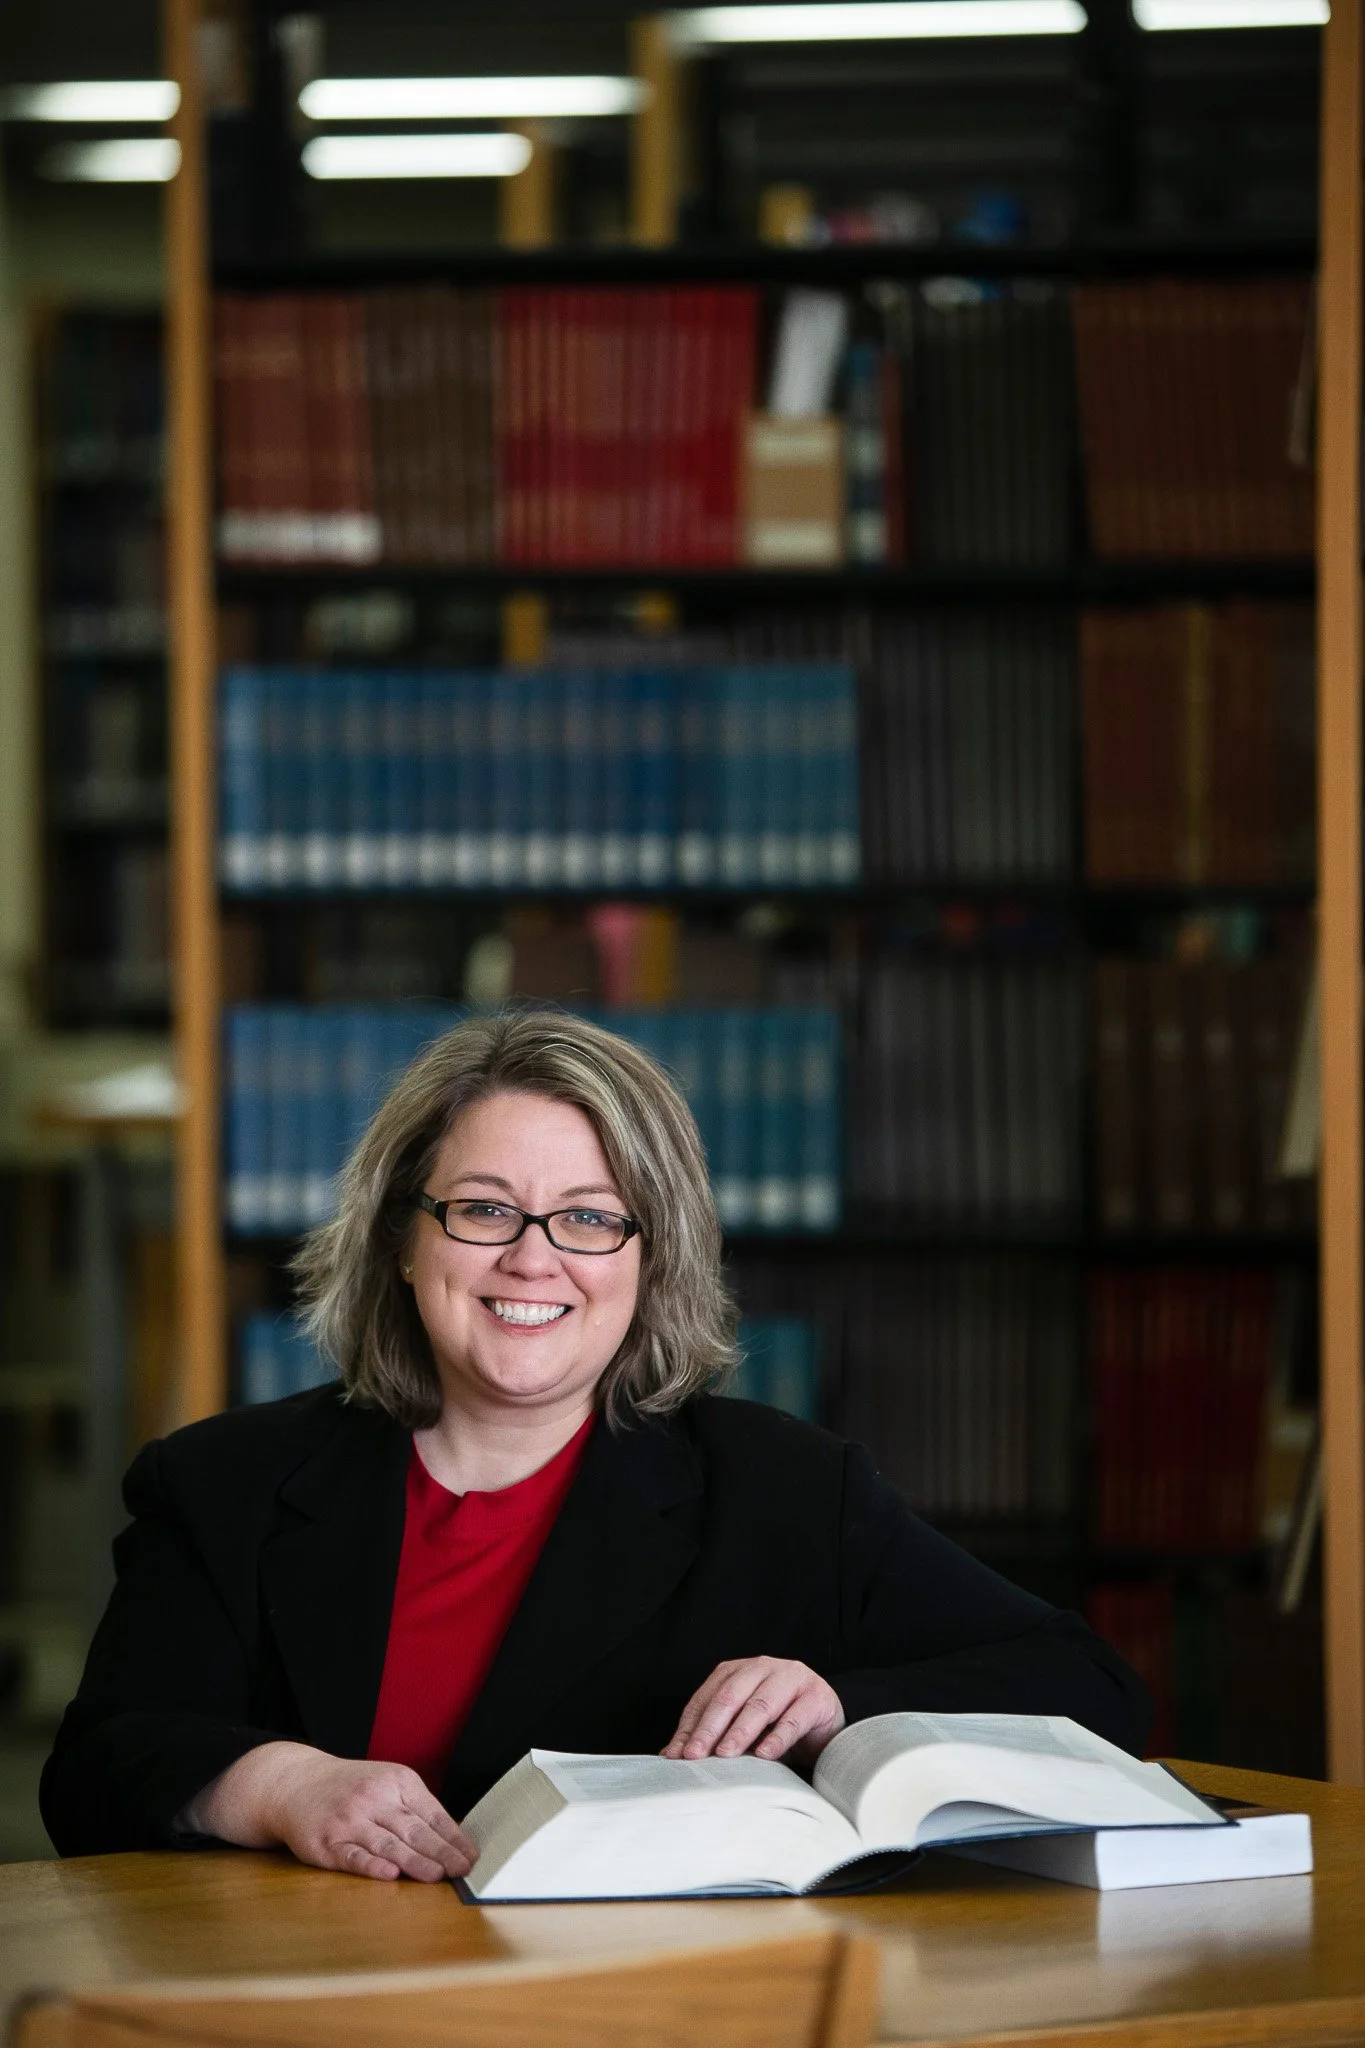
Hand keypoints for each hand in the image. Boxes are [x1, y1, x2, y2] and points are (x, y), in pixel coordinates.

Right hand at [183, 1741, 476, 1882]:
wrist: (297, 1782)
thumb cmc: (351, 1788)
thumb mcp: (386, 1783)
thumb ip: (415, 1809)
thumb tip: (453, 1842)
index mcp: (397, 1782)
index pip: (432, 1813)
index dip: (454, 1837)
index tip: (472, 1857)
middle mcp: (375, 1798)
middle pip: (414, 1830)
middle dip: (442, 1851)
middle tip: (462, 1870)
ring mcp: (350, 1821)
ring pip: (388, 1845)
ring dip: (415, 1862)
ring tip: (437, 1876)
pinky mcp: (327, 1843)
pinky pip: (353, 1857)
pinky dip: (372, 1866)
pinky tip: (389, 1875)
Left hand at [662, 1658, 845, 1767]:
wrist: (826, 1726)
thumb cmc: (779, 1724)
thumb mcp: (744, 1728)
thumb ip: (713, 1736)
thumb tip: (672, 1755)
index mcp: (740, 1670)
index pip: (708, 1696)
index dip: (691, 1725)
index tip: (678, 1753)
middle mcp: (764, 1668)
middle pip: (731, 1695)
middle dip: (709, 1727)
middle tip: (695, 1754)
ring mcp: (792, 1679)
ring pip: (760, 1704)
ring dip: (740, 1731)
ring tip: (725, 1754)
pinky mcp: (816, 1698)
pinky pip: (794, 1719)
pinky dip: (777, 1738)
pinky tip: (764, 1755)